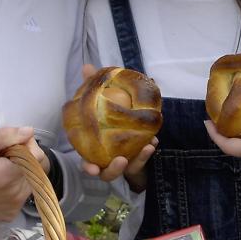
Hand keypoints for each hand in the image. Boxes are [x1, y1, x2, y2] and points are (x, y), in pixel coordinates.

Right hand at [0, 126, 37, 220]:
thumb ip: (4, 135)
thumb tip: (29, 132)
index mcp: (7, 176)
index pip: (37, 156)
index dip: (26, 145)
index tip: (8, 144)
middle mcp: (15, 194)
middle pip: (37, 168)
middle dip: (24, 157)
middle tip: (1, 156)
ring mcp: (15, 206)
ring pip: (33, 179)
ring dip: (21, 169)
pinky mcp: (12, 212)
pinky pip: (25, 191)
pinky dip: (17, 183)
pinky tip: (0, 181)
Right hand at [77, 63, 154, 189]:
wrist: (126, 127)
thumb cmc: (107, 118)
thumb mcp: (102, 101)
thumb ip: (94, 87)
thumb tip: (87, 66)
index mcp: (94, 150)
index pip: (88, 162)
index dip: (88, 167)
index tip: (91, 168)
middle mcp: (108, 159)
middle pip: (108, 173)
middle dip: (113, 170)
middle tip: (121, 161)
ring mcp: (124, 162)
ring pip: (130, 169)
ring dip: (138, 160)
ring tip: (147, 147)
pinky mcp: (138, 161)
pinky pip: (142, 160)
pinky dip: (147, 152)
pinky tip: (153, 141)